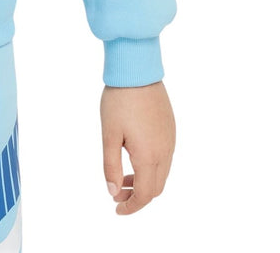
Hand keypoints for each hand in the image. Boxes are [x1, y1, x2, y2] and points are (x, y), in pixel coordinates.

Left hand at [100, 79, 174, 215]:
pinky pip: (165, 157)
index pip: (146, 194)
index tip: (117, 209)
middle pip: (156, 187)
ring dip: (145, 181)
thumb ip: (111, 166)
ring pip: (162, 173)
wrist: (137, 70)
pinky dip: (151, 167)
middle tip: (117, 195)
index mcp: (149, 155)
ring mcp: (170, 140)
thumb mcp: (109, 134)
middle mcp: (165, 151)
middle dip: (138, 196)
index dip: (132, 206)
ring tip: (123, 177)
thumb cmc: (120, 100)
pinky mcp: (170, 129)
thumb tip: (113, 191)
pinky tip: (134, 157)